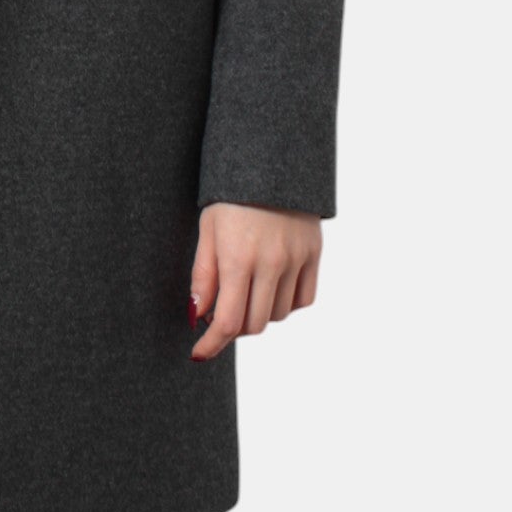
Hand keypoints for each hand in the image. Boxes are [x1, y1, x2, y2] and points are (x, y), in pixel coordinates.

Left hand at [188, 201, 320, 359]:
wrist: (272, 158)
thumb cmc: (230, 194)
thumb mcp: (207, 230)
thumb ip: (203, 276)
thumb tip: (196, 316)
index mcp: (238, 258)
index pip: (227, 321)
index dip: (211, 344)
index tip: (199, 353)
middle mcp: (271, 263)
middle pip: (254, 324)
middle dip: (233, 327)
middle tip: (220, 313)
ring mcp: (297, 260)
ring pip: (278, 315)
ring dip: (259, 313)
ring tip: (245, 291)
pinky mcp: (314, 254)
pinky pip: (304, 299)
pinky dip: (286, 303)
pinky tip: (271, 287)